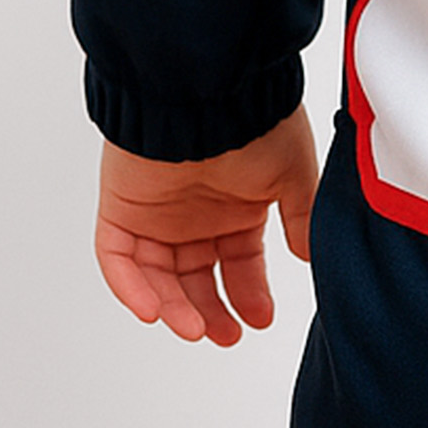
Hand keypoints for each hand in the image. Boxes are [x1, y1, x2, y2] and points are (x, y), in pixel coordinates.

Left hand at [95, 109, 317, 347]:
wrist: (206, 91)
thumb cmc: (253, 122)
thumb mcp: (293, 178)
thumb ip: (301, 220)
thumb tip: (310, 258)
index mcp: (235, 206)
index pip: (237, 264)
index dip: (247, 294)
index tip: (261, 319)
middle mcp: (194, 213)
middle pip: (196, 279)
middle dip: (212, 312)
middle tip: (227, 335)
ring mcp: (155, 212)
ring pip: (158, 277)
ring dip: (175, 307)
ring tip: (197, 329)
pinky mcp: (121, 206)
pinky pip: (117, 258)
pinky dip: (131, 287)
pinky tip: (155, 311)